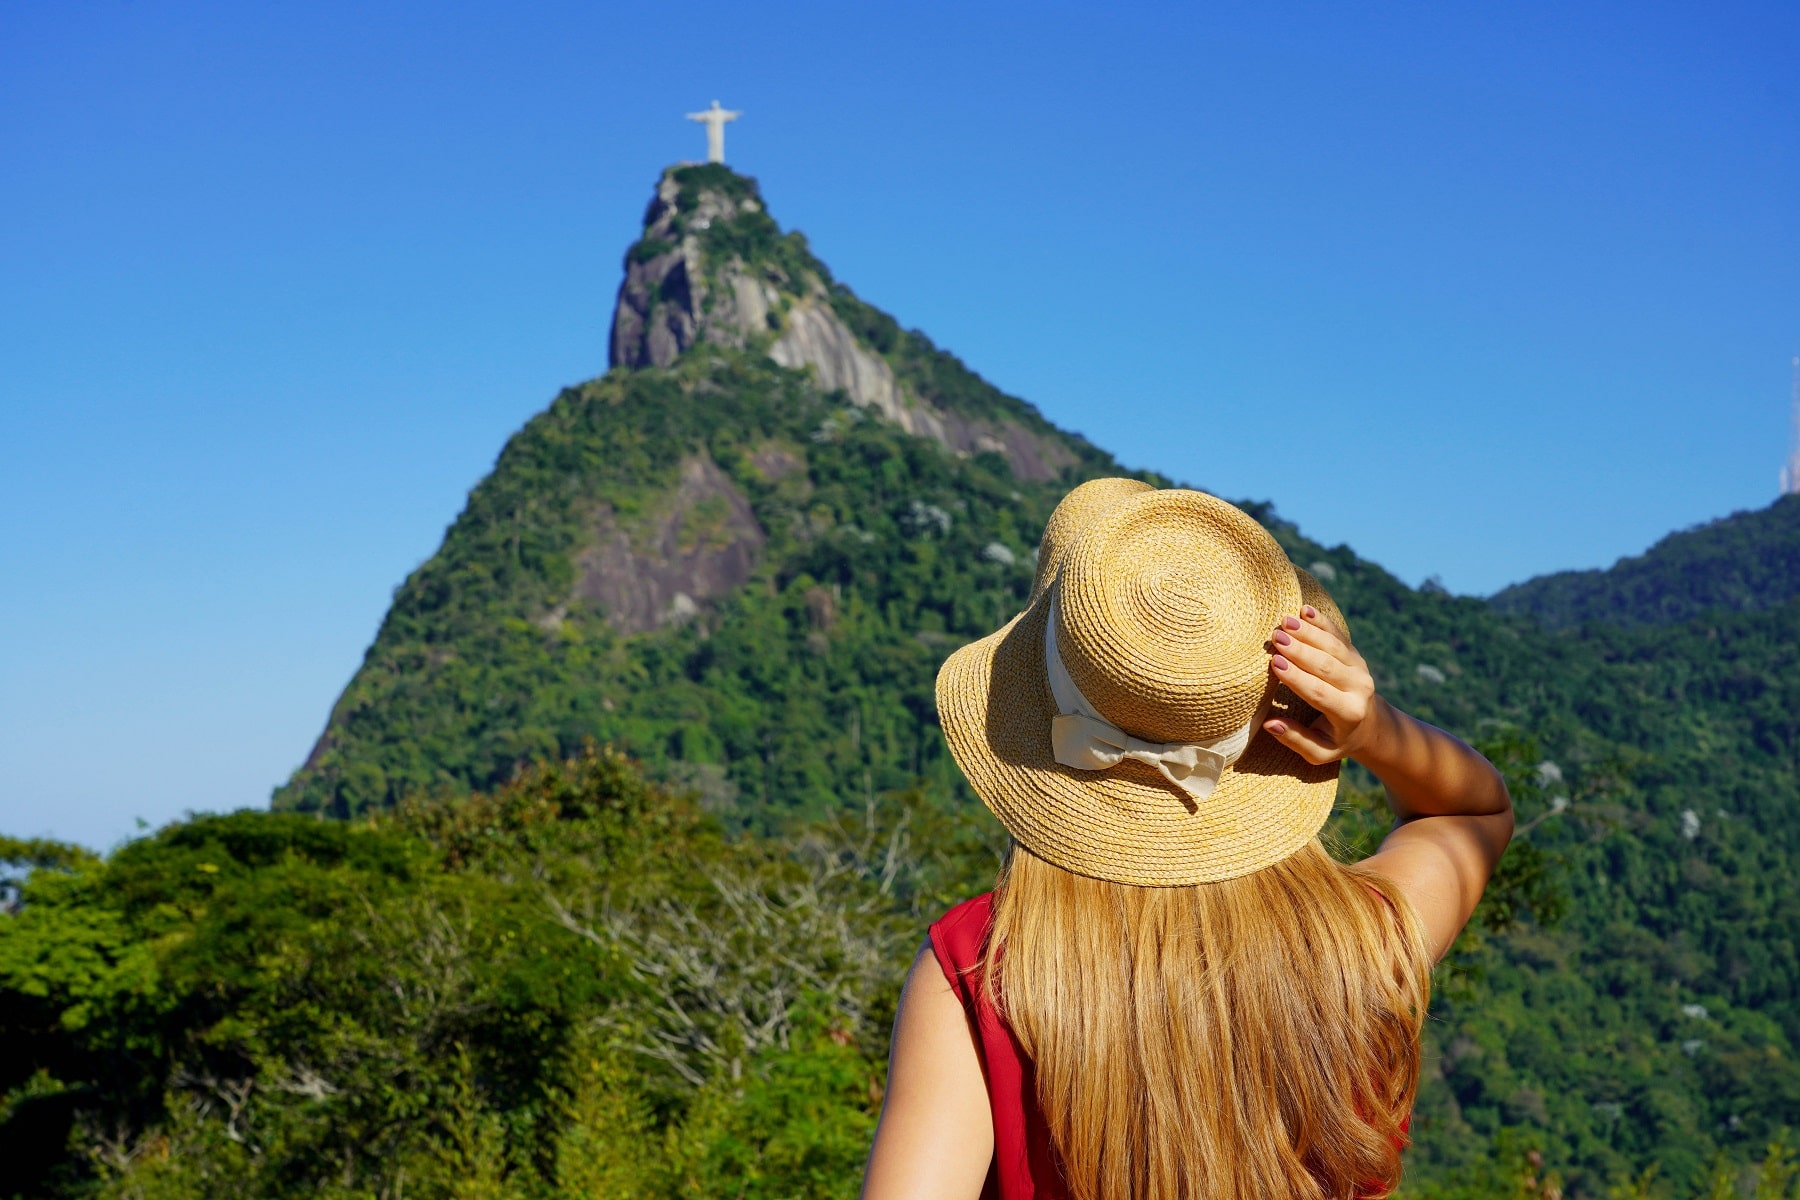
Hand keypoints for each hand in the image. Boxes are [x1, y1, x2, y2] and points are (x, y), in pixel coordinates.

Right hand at [1262, 605, 1386, 764]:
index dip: (1297, 678)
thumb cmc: (1336, 739)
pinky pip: (1339, 636)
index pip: (1320, 693)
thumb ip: (1296, 739)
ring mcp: (1360, 669)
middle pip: (1327, 665)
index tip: (1275, 663)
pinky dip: (1322, 622)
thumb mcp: (1319, 751)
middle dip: (1300, 650)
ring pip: (1333, 646)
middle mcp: (1359, 689)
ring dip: (1309, 632)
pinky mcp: (1356, 655)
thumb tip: (1269, 724)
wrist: (1371, 725)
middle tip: (1277, 637)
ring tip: (1285, 621)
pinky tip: (1305, 610)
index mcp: (1348, 714)